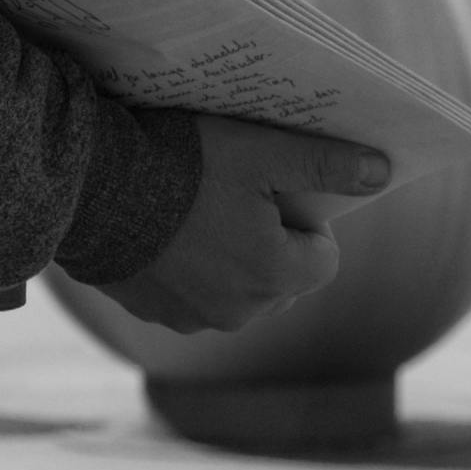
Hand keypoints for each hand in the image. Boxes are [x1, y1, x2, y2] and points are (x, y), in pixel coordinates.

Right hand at [91, 119, 393, 333]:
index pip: (325, 260)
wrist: (87, 189)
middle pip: (282, 280)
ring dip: (228, 260)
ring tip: (192, 212)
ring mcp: (192, 319)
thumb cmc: (179, 165)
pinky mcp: (152, 314)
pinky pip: (190, 297)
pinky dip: (186, 271)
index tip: (272, 191)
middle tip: (233, 196)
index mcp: (275, 276)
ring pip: (237, 291)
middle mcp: (240, 312)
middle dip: (270, 244)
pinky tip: (161, 231)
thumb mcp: (260, 150)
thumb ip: (326, 162)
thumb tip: (383, 172)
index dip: (307, 223)